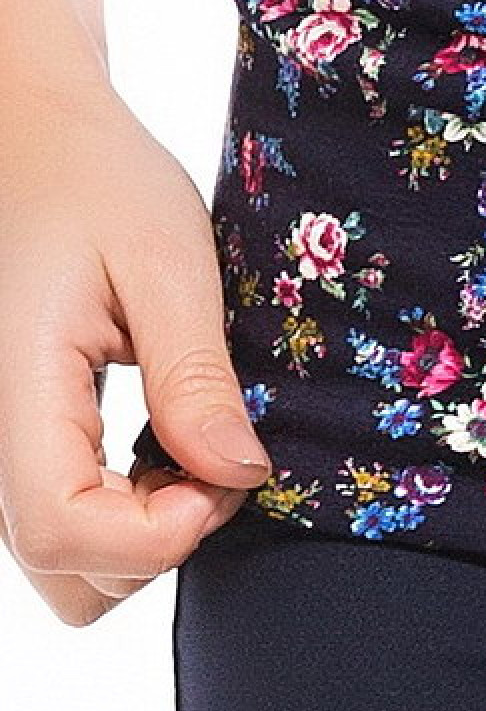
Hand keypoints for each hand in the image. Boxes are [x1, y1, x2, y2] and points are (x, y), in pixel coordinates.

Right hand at [0, 79, 271, 625]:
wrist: (39, 142)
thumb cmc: (99, 180)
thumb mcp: (167, 262)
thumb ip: (195, 376)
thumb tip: (238, 473)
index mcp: (16, 385)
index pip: (62, 528)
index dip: (158, 534)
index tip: (223, 474)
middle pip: (67, 568)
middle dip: (161, 542)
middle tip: (216, 454)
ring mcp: (8, 440)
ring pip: (70, 560)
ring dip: (147, 532)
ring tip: (192, 443)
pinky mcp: (29, 438)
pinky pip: (73, 517)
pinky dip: (131, 509)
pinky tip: (167, 441)